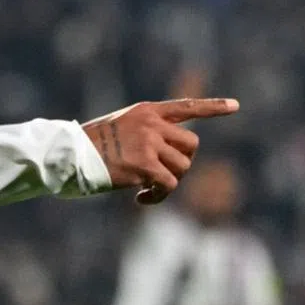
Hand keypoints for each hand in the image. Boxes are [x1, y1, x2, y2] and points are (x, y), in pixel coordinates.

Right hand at [82, 98, 238, 204]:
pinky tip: (140, 199)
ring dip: (168, 181)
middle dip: (182, 162)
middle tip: (162, 174)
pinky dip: (157, 196)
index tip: (236, 106)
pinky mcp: (145, 164)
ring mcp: (149, 142)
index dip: (212, 107)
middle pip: (191, 145)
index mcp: (145, 111)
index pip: (185, 106)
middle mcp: (151, 123)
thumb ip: (147, 134)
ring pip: (182, 167)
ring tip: (146, 188)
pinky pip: (169, 185)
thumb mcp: (121, 128)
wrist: (68, 153)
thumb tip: (174, 160)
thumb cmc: (88, 145)